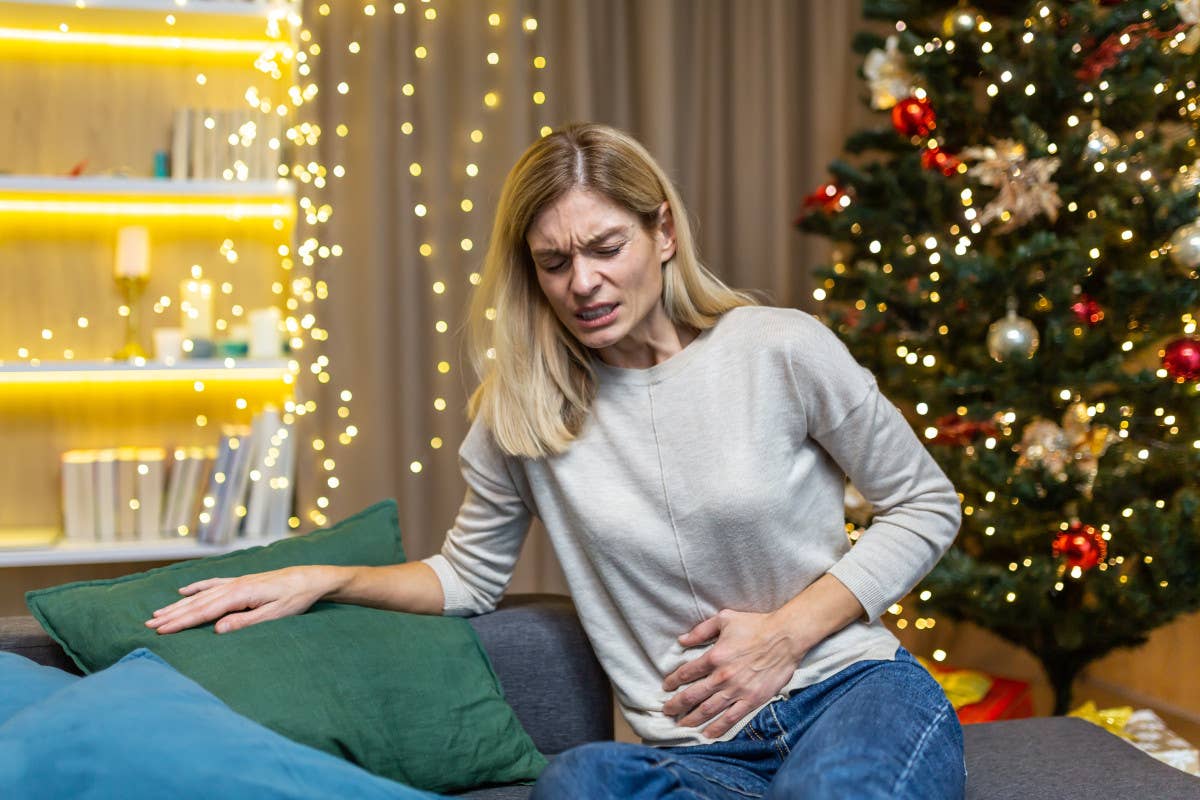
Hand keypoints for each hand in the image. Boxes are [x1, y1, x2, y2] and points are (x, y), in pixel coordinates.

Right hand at [144, 566, 329, 634]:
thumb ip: (246, 622)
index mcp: (240, 595)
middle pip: (197, 603)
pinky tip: (183, 591)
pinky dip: (197, 587)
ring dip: (179, 604)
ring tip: (158, 613)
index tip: (161, 631)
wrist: (312, 578)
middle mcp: (235, 586)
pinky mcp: (242, 581)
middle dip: (172, 615)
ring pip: (201, 594)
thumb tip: (217, 629)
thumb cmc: (296, 598)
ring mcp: (237, 582)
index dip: (181, 622)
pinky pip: (213, 584)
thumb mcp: (275, 615)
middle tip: (148, 626)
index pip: (204, 612)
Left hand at [661, 608, 805, 738]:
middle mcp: (723, 677)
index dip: (673, 681)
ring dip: (691, 719)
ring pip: (708, 710)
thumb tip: (681, 640)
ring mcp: (737, 691)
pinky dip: (717, 728)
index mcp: (714, 656)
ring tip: (680, 725)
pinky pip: (731, 718)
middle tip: (666, 711)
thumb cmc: (755, 625)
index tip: (666, 687)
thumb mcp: (725, 619)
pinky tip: (707, 734)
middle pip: (692, 695)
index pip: (686, 672)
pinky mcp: (752, 700)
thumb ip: (701, 630)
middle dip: (676, 704)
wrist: (785, 638)